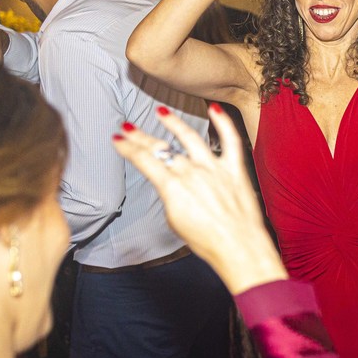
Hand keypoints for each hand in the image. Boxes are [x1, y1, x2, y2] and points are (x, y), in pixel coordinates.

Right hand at [113, 103, 286, 293]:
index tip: (117, 139)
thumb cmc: (207, 242)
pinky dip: (223, 123)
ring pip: (190, 138)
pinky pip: (230, 141)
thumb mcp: (175, 221)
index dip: (127, 148)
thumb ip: (170, 196)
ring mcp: (215, 169)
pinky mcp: (235, 170)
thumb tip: (171, 184)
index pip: (144, 160)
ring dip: (174, 123)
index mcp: (172, 186)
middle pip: (162, 148)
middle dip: (141, 137)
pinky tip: (214, 109)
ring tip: (162, 112)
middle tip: (128, 126)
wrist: (239, 247)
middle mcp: (192, 172)